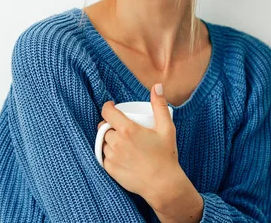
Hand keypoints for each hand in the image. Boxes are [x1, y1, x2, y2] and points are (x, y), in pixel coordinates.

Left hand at [97, 83, 180, 203]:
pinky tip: (120, 155)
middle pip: (105, 127)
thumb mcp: (166, 128)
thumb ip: (160, 105)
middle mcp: (116, 142)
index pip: (107, 112)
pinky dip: (109, 153)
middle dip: (110, 125)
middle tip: (121, 127)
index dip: (108, 107)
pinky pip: (104, 156)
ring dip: (109, 139)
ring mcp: (112, 156)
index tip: (112, 107)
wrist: (162, 184)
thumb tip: (157, 86)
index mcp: (127, 129)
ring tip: (121, 141)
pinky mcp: (110, 169)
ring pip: (104, 142)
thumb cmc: (165, 156)